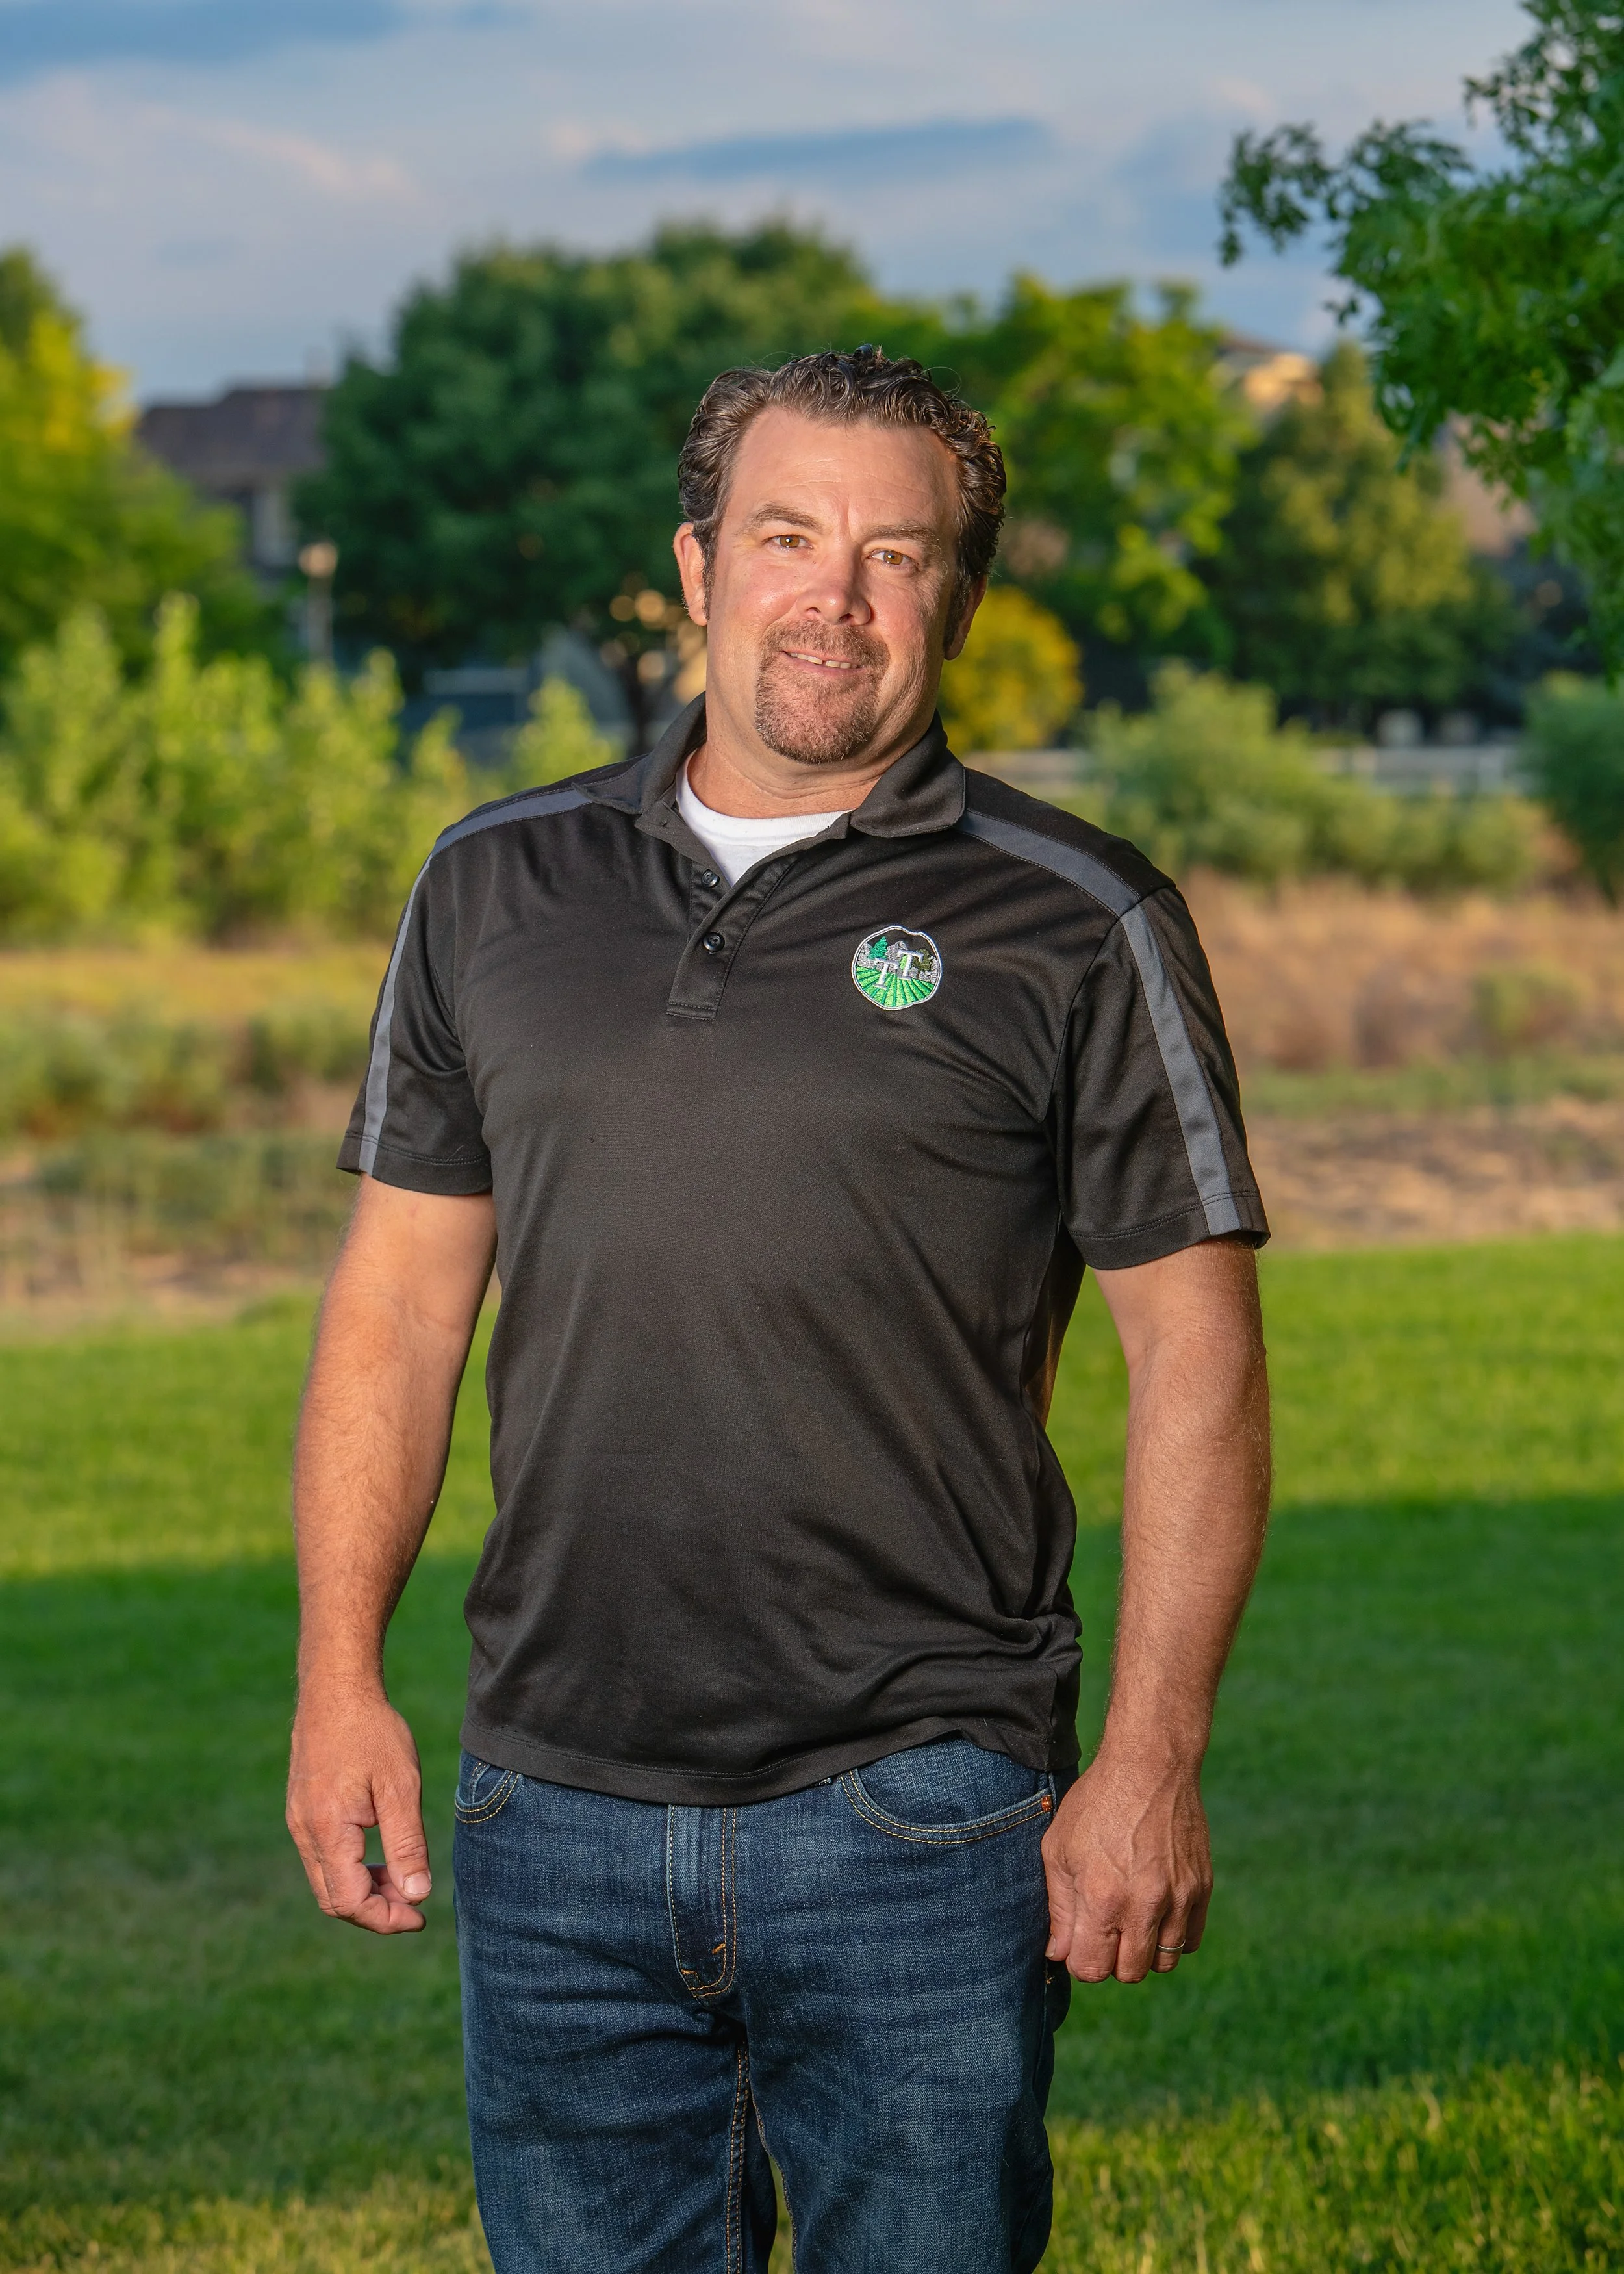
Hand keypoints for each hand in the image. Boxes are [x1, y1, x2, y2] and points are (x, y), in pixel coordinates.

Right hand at [286, 1681, 431, 1933]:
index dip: (385, 1919)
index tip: (420, 1917)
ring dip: (365, 1891)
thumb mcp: (400, 1786)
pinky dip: (352, 1870)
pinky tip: (382, 1857)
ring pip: (327, 1882)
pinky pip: (323, 1859)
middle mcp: (304, 1833)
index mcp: (326, 1830)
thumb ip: (407, 1843)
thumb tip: (417, 1895)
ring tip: (405, 1880)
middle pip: (334, 1900)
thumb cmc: (371, 1731)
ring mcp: (298, 1823)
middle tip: (416, 1905)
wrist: (335, 1688)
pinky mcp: (302, 1812)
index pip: (349, 1902)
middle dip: (376, 1911)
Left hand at [1040, 1746, 1211, 1981]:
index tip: (1078, 1938)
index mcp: (1102, 1897)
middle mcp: (1144, 1905)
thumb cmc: (1096, 1803)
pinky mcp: (1202, 1888)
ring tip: (1130, 1917)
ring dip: (1143, 1950)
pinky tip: (1156, 1910)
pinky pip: (1190, 1941)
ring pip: (1162, 1963)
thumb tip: (1058, 1955)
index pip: (1091, 1969)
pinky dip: (1172, 1936)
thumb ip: (1058, 1908)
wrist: (1150, 1765)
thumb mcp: (1058, 1849)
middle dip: (1110, 1959)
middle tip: (1103, 1927)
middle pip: (1128, 1973)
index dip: (1079, 1959)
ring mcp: (1179, 1898)